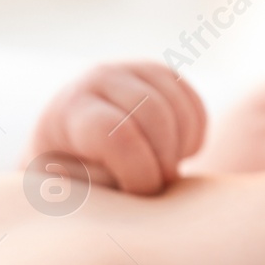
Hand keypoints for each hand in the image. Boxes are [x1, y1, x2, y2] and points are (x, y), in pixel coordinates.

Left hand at [26, 62, 206, 194]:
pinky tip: (173, 157)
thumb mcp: (73, 191)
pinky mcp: (163, 77)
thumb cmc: (73, 181)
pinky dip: (193, 140)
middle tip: (158, 187)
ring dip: (179, 151)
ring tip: (162, 174)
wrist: (74, 154)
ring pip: (178, 108)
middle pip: (153, 112)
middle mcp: (99, 79)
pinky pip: (195, 109)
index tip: (139, 193)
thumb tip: (137, 181)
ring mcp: (133, 71)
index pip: (115, 133)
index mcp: (69, 110)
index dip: (139, 170)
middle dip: (164, 159)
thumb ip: (102, 186)